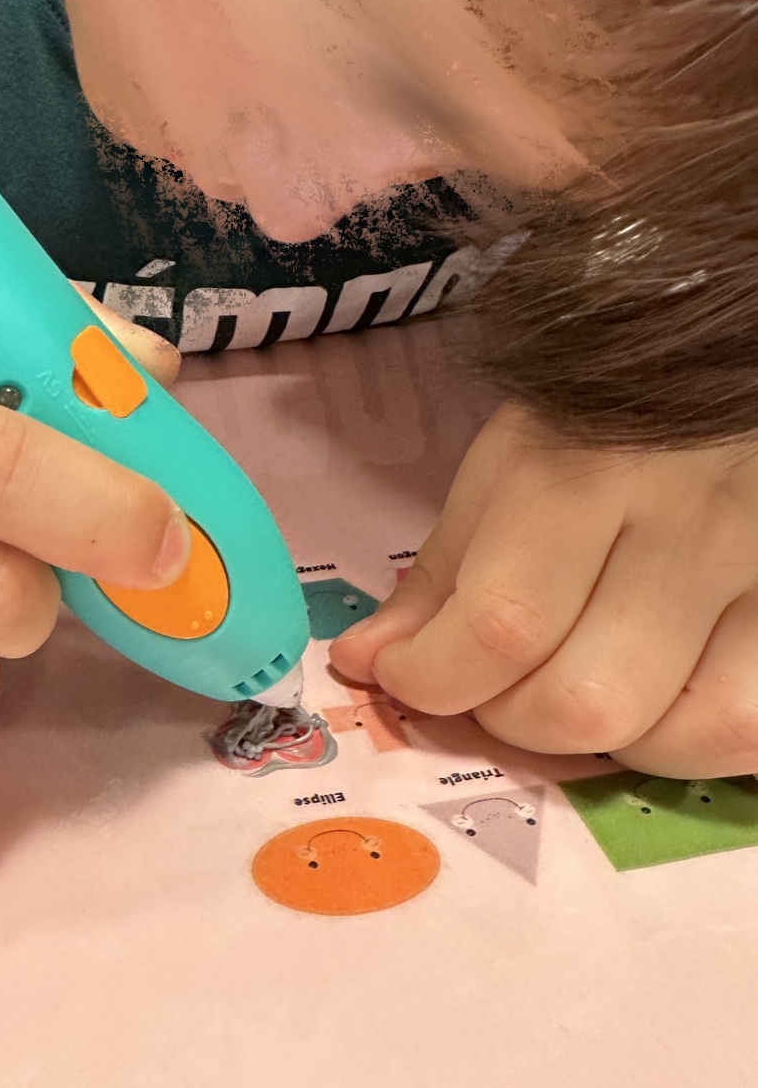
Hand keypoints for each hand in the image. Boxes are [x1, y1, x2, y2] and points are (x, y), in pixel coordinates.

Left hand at [330, 402, 757, 776]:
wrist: (737, 345)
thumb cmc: (616, 405)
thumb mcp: (515, 459)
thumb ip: (445, 569)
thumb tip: (368, 663)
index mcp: (589, 472)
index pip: (500, 625)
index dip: (432, 678)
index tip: (406, 674)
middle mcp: (690, 526)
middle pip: (584, 701)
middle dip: (509, 719)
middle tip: (495, 683)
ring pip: (682, 733)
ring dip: (604, 742)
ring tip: (579, 684)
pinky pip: (752, 727)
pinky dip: (689, 738)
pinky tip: (659, 697)